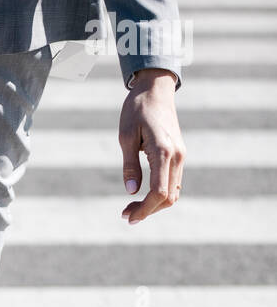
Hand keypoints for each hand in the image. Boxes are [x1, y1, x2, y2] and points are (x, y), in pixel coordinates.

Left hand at [119, 68, 185, 223]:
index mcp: (164, 151)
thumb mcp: (126, 136)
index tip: (128, 217)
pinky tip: (144, 196)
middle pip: (168, 197)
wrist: (156, 89)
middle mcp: (177, 156)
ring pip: (173, 193)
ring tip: (132, 208)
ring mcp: (181, 156)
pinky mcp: (179, 155)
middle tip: (125, 214)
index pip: (158, 193)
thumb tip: (131, 191)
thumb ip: (129, 165)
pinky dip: (161, 195)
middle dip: (148, 211)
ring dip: (154, 205)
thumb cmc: (137, 109)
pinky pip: (173, 183)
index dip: (144, 210)